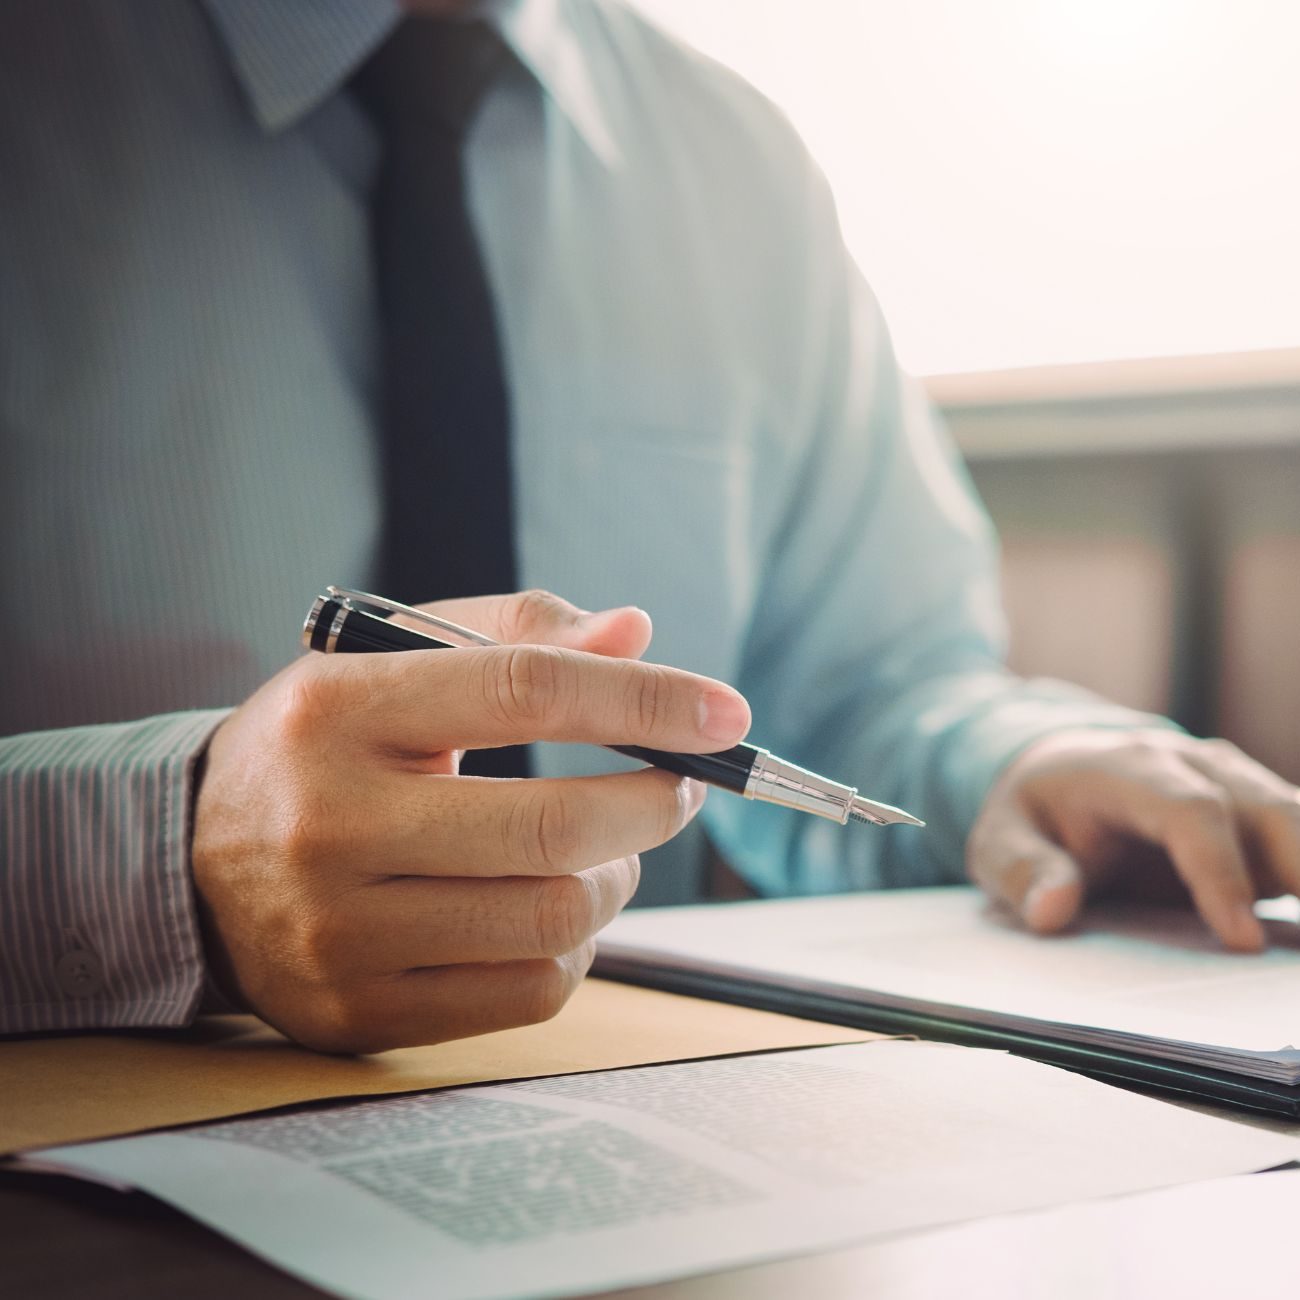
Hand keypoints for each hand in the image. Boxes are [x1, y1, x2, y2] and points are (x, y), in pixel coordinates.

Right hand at [192, 589, 750, 1051]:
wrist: (194, 858)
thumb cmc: (326, 745)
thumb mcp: (393, 662)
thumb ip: (515, 634)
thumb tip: (636, 633)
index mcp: (339, 711)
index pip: (524, 691)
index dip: (644, 701)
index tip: (725, 714)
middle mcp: (331, 824)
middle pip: (553, 828)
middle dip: (654, 803)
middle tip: (680, 784)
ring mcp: (339, 931)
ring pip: (553, 920)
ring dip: (618, 880)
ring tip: (608, 851)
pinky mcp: (358, 1009)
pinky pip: (528, 994)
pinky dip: (574, 949)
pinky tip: (554, 911)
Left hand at [966, 729, 1299, 951]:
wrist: (1057, 769)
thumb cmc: (1035, 809)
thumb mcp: (1001, 837)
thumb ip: (1021, 869)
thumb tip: (1051, 910)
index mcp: (1129, 766)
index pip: (1190, 811)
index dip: (1220, 872)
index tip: (1241, 939)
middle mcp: (1194, 767)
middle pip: (1270, 810)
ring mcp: (1233, 787)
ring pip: (1295, 824)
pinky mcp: (1254, 819)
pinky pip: (1296, 846)